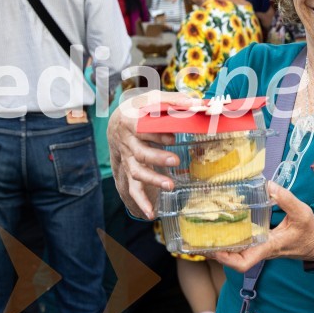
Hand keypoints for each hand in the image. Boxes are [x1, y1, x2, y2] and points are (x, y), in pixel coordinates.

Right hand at [108, 90, 201, 218]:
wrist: (117, 122)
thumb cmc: (140, 109)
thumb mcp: (152, 99)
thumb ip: (172, 101)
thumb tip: (196, 103)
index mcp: (129, 122)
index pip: (141, 128)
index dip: (155, 133)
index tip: (172, 136)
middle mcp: (126, 142)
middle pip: (140, 153)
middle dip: (158, 158)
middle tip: (176, 161)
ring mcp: (127, 159)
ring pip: (136, 172)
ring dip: (152, 180)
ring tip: (170, 185)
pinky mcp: (129, 171)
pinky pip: (133, 189)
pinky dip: (141, 202)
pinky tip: (151, 214)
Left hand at [213, 182, 313, 272]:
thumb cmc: (310, 232)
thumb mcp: (302, 212)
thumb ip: (286, 199)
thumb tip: (268, 185)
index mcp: (269, 247)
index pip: (245, 262)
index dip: (227, 259)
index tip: (214, 249)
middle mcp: (262, 250)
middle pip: (235, 260)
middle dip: (218, 253)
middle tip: (202, 238)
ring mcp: (262, 249)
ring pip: (238, 254)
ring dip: (223, 246)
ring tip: (208, 232)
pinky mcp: (263, 244)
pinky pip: (245, 246)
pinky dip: (233, 240)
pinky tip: (226, 227)